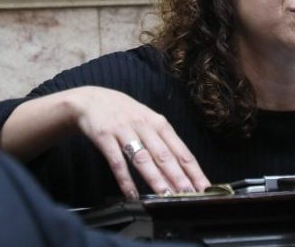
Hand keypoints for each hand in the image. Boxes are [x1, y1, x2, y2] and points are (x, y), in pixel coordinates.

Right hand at [66, 86, 209, 198]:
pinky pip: (117, 161)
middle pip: (164, 155)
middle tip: (190, 194)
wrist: (90, 99)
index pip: (180, 149)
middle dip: (179, 176)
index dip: (193, 169)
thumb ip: (162, 140)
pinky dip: (125, 179)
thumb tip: (182, 166)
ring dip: (156, 179)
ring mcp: (124, 131)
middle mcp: (144, 126)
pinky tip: (132, 194)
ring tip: (166, 195)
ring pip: (143, 158)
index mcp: (158, 123)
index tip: (203, 186)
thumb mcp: (147, 120)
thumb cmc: (124, 113)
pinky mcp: (105, 137)